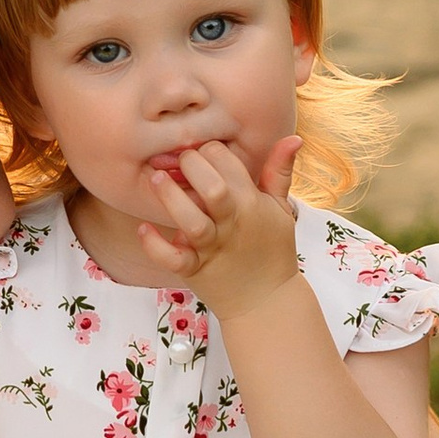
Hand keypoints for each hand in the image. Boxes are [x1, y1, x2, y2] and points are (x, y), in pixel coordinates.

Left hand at [134, 134, 301, 316]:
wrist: (267, 301)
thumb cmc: (272, 248)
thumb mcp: (281, 208)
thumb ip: (279, 171)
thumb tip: (294, 137)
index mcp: (251, 202)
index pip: (228, 162)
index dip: (210, 150)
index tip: (201, 154)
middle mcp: (231, 222)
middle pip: (213, 188)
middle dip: (191, 166)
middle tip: (179, 162)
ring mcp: (213, 248)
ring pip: (192, 222)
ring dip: (171, 198)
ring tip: (156, 179)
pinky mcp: (196, 271)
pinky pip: (173, 259)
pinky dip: (155, 245)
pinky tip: (144, 229)